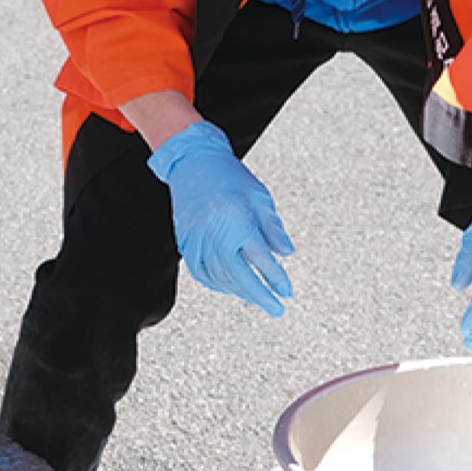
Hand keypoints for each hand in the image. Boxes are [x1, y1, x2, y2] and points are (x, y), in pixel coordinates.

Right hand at [148, 121, 293, 315]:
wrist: (192, 162)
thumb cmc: (230, 177)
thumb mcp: (259, 197)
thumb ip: (272, 228)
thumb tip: (286, 254)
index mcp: (237, 217)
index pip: (260, 257)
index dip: (275, 278)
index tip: (287, 292)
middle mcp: (214, 231)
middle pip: (237, 274)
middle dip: (258, 295)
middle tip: (275, 308)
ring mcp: (196, 238)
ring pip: (218, 276)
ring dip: (239, 291)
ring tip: (257, 297)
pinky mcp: (185, 241)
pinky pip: (200, 272)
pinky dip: (217, 284)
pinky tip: (231, 287)